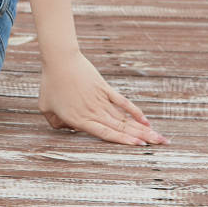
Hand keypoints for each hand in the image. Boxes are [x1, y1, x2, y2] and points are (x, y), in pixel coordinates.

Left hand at [38, 52, 167, 145]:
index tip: (140, 146)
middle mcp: (94, 112)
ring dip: (143, 128)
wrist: (59, 60)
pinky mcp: (104, 88)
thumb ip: (55, 123)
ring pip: (125, 118)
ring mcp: (101, 100)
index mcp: (80, 120)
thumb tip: (65, 130)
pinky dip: (134, 111)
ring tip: (158, 136)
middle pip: (122, 128)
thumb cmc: (50, 83)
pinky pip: (122, 102)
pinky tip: (145, 120)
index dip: (124, 141)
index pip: (106, 134)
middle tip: (161, 144)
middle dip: (143, 138)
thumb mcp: (46, 107)